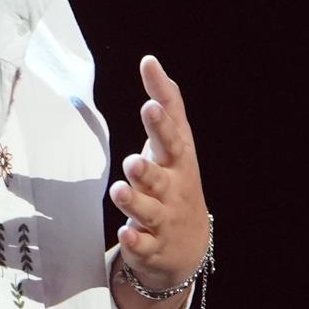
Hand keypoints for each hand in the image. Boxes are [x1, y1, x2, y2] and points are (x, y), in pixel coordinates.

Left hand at [109, 54, 209, 308]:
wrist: (188, 246)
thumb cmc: (176, 182)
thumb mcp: (175, 145)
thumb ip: (165, 105)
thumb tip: (150, 61)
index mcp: (177, 161)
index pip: (173, 138)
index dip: (163, 122)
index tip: (152, 103)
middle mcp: (173, 189)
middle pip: (162, 176)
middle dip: (149, 168)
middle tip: (134, 160)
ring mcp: (163, 219)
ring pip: (149, 211)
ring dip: (135, 201)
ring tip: (120, 190)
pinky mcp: (151, 247)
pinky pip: (143, 245)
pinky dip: (135, 240)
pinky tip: (126, 233)